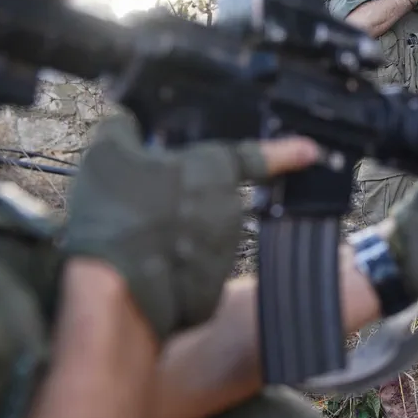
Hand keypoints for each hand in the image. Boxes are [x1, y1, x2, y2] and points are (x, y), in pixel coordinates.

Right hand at [63, 115, 318, 340]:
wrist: (116, 291)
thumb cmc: (117, 215)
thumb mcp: (108, 152)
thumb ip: (125, 130)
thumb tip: (128, 126)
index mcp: (214, 170)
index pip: (257, 155)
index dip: (285, 151)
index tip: (309, 151)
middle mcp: (229, 211)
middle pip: (212, 196)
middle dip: (184, 198)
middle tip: (144, 202)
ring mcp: (223, 253)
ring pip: (199, 234)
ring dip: (175, 233)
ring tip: (133, 235)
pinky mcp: (209, 289)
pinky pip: (189, 270)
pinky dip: (169, 267)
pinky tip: (141, 264)